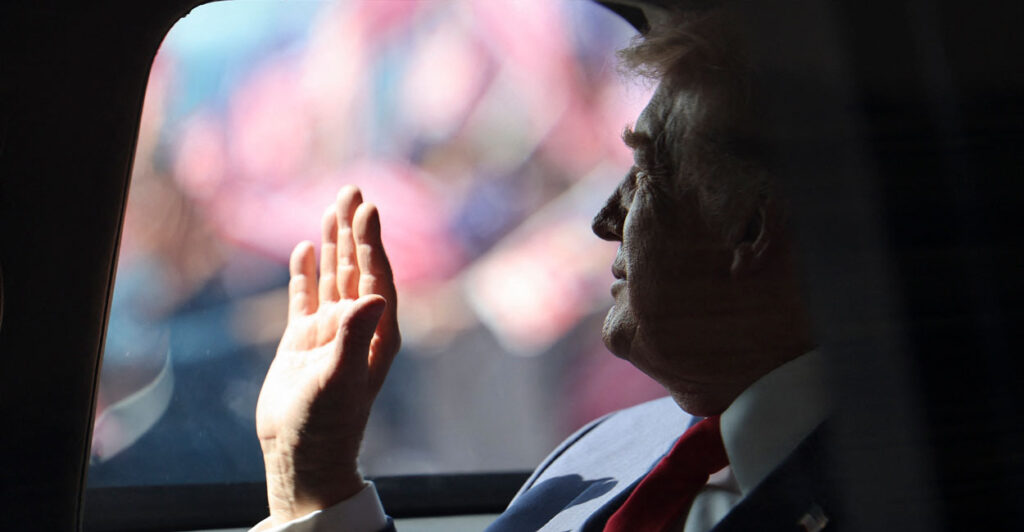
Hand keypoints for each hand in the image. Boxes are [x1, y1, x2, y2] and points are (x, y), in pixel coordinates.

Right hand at [256, 186, 399, 523]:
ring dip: (333, 243)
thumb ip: (355, 335)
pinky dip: (305, 273)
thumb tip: (376, 295)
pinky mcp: (304, 340)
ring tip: (332, 207)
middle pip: (358, 266)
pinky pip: (306, 297)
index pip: (377, 276)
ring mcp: (330, 330)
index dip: (373, 241)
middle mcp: (358, 325)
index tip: (368, 208)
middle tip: (352, 189)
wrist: (300, 454)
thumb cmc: (326, 423)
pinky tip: (305, 248)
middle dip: (355, 229)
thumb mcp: (340, 379)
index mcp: (376, 332)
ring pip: (333, 276)